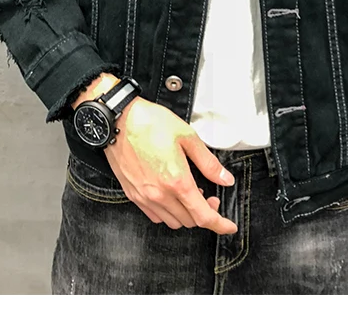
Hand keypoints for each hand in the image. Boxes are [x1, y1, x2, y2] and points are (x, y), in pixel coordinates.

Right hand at [74, 76, 237, 234]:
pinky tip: (171, 196)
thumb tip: (225, 179)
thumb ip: (208, 163)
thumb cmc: (150, 123)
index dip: (220, 225)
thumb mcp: (187, 137)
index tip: (229, 226)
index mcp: (177, 181)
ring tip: (190, 193)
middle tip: (210, 196)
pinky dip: (168, 212)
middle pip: (189, 221)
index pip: (203, 216)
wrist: (118, 121)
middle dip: (205, 213)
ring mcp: (144, 196)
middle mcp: (159, 194)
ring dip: (186, 214)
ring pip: (172, 221)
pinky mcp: (132, 194)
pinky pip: (155, 215)